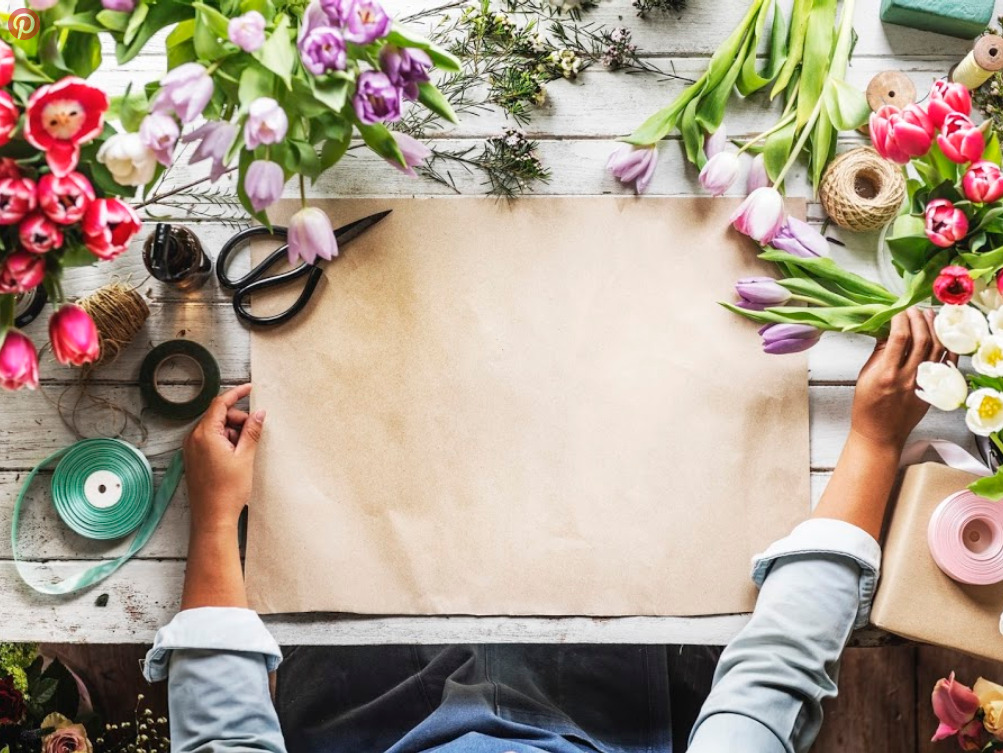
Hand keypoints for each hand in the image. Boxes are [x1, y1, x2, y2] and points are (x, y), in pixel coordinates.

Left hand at [182, 383, 265, 533]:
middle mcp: (194, 438)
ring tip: (244, 452)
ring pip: (216, 429)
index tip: (250, 389)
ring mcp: (191, 449)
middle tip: (254, 433)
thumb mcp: (245, 457)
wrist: (212, 518)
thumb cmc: (227, 490)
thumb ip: (251, 431)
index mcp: (205, 434)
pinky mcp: (193, 459)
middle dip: (238, 420)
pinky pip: (210, 441)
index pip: (220, 403)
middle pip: (218, 416)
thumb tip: (259, 413)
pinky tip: (235, 456)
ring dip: (232, 433)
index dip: (236, 394)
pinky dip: (224, 442)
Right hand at [850, 308, 955, 450]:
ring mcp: (923, 383)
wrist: (880, 433)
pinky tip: (943, 334)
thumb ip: (878, 352)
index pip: (899, 337)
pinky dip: (948, 346)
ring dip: (934, 327)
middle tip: (912, 308)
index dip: (900, 318)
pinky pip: (947, 363)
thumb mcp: (865, 376)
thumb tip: (887, 329)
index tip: (896, 309)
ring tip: (928, 314)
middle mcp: (907, 378)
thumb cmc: (867, 407)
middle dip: (918, 318)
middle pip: (921, 339)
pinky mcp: (933, 388)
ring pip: (937, 348)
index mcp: (886, 374)